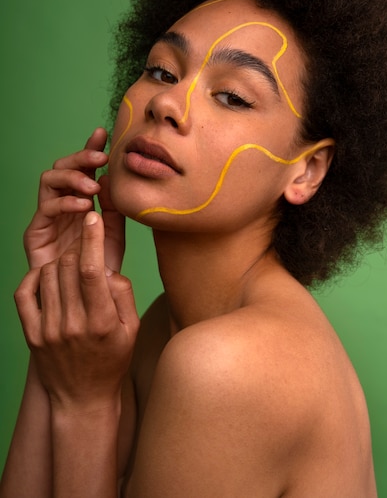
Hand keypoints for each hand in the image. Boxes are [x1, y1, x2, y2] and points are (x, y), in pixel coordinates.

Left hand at [15, 212, 139, 409]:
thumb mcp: (131, 328)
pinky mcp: (32, 334)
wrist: (83, 398)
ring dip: (60, 263)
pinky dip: (35, 277)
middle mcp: (71, 324)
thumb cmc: (112, 360)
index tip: (93, 217)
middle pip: (67, 267)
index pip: (90, 270)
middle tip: (86, 248)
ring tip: (72, 269)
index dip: (92, 238)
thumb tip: (103, 267)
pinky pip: (25, 293)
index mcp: (100, 322)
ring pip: (47, 274)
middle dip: (78, 248)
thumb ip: (121, 293)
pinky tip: (48, 276)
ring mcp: (48, 330)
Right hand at [24, 128, 123, 272]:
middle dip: (80, 157)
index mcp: (81, 200)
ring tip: (93, 186)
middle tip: (100, 158)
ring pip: (49, 180)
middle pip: (61, 167)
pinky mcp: (36, 233)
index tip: (103, 134)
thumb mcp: (114, 232)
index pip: (83, 168)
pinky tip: (85, 206)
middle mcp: (61, 204)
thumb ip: (114, 205)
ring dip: (72, 177)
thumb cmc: (100, 266)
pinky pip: (46, 207)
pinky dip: (66, 202)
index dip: (90, 148)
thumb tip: (113, 175)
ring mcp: (47, 217)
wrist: (87, 300)